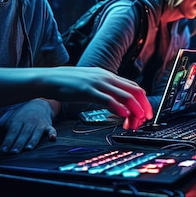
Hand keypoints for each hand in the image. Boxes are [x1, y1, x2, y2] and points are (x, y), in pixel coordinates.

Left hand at [0, 98, 54, 153]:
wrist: (38, 104)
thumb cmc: (20, 115)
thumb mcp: (8, 119)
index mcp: (17, 120)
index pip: (12, 131)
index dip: (8, 140)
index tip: (3, 149)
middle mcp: (28, 121)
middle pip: (23, 133)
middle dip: (18, 143)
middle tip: (14, 152)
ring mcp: (39, 123)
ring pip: (36, 133)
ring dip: (33, 140)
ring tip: (29, 148)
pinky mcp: (48, 125)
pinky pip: (51, 129)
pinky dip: (52, 134)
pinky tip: (53, 138)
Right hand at [39, 66, 153, 130]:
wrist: (49, 79)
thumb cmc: (70, 83)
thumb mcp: (92, 83)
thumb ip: (105, 89)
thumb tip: (118, 100)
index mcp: (108, 76)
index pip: (133, 86)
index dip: (143, 100)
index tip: (146, 112)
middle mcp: (106, 77)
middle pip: (133, 91)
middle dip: (143, 106)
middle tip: (145, 119)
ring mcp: (98, 83)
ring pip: (124, 95)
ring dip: (134, 109)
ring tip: (137, 121)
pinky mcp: (88, 91)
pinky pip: (108, 99)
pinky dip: (119, 108)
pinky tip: (124, 115)